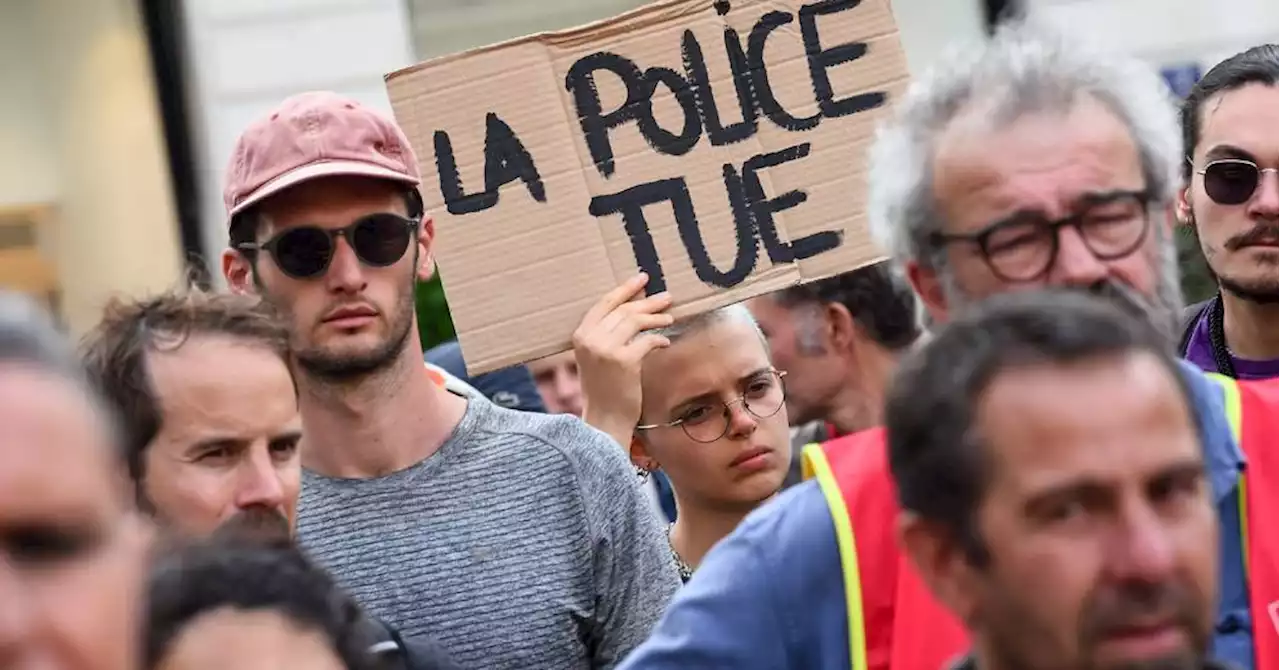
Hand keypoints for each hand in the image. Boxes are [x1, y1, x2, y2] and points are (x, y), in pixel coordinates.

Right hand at [573, 273, 673, 444]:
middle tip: (666, 296)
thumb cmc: (603, 389)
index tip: (642, 278)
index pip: (605, 303)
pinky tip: (664, 342)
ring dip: (656, 317)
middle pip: (624, 310)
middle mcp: (590, 339)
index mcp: (580, 335)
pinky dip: (658, 339)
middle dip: (648, 302)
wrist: (604, 419)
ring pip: (636, 321)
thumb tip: (635, 307)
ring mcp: (606, 350)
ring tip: (669, 317)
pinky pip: (646, 341)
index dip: (625, 289)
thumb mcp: (595, 357)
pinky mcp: (624, 361)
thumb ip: (607, 334)